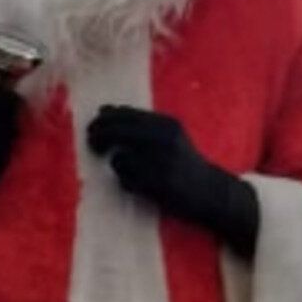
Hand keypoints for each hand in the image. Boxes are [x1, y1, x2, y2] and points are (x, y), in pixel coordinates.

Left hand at [86, 106, 259, 257]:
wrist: (210, 191)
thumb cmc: (182, 160)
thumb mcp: (167, 135)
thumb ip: (138, 123)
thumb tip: (103, 110)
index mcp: (167, 124)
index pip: (125, 114)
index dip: (104, 119)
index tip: (93, 126)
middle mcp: (164, 140)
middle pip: (116, 132)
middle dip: (98, 136)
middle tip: (92, 143)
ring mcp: (160, 163)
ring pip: (118, 159)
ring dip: (116, 163)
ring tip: (128, 168)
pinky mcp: (156, 185)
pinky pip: (124, 180)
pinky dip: (125, 181)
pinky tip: (138, 184)